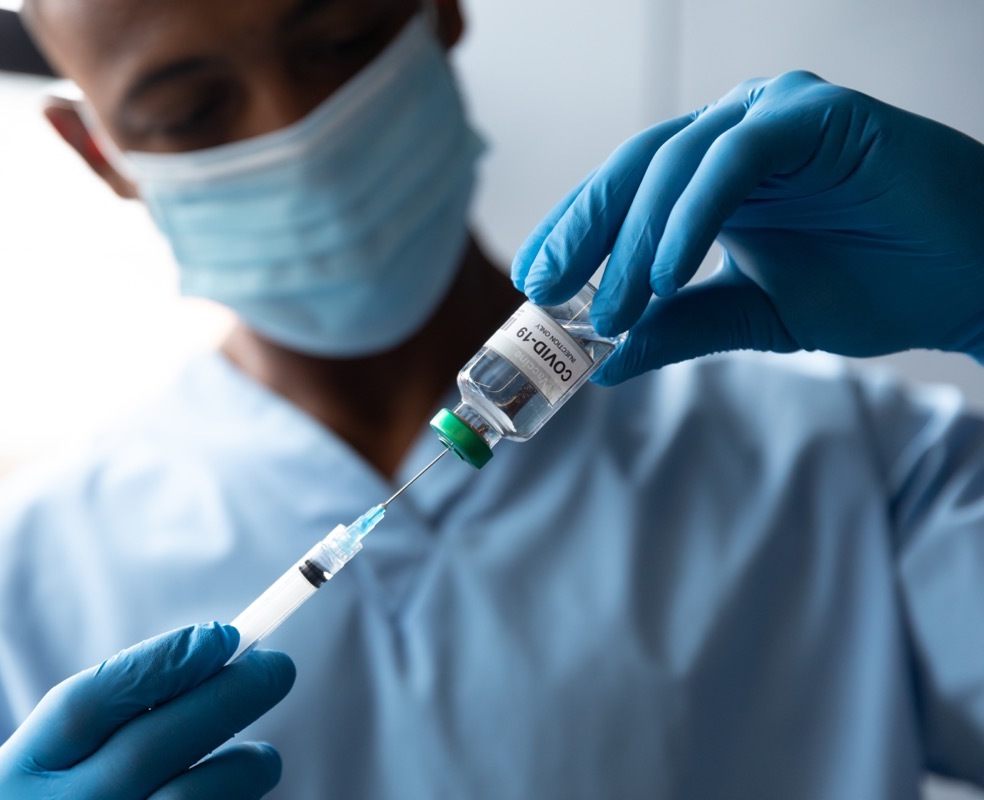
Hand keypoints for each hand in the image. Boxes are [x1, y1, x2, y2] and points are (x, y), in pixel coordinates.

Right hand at [0, 623, 294, 798]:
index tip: (223, 634)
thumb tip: (217, 647)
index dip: (160, 661)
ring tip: (263, 757)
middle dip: (224, 697)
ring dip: (245, 767)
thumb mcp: (48, 766)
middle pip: (149, 746)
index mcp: (15, 779)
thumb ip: (109, 715)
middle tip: (278, 667)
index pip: (87, 703)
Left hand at [512, 71, 983, 384]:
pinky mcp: (815, 114)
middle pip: (632, 170)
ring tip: (612, 309)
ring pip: (673, 161)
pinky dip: (691, 215)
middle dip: (583, 231)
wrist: (976, 281)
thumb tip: (602, 363)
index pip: (623, 194)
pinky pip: (733, 158)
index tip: (533, 284)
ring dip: (633, 239)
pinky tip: (664, 273)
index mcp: (712, 174)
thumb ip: (679, 327)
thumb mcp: (753, 315)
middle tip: (546, 289)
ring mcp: (772, 115)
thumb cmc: (876, 285)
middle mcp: (733, 134)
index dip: (572, 233)